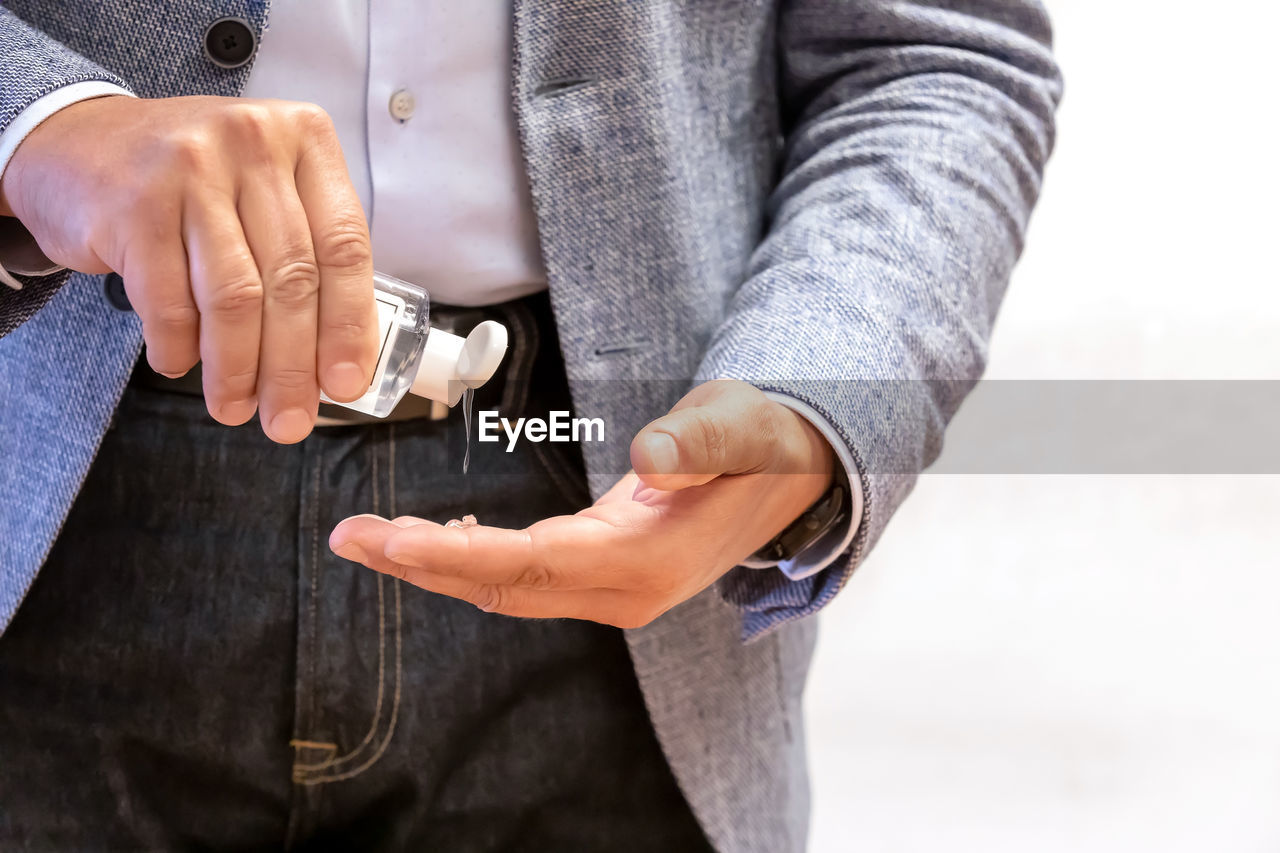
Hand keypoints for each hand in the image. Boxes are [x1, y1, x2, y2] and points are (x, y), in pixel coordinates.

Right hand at [0, 95, 377, 442]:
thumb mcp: (263, 195)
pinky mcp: (133, 203)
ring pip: (234, 296)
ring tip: (234, 407)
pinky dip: (178, 345)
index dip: (349, 325)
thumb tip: (342, 362)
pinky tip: (179, 363)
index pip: (344, 246)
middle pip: (291, 278)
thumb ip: (309, 257)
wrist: (75, 144)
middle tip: (288, 420)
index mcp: (305, 138)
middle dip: (292, 365)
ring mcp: (190, 167)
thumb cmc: (193, 185)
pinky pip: (168, 300)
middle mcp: (252, 141)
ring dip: (236, 368)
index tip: (346, 383)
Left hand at [329, 380, 836, 627]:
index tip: (392, 540)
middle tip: (349, 538)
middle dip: (423, 566)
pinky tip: (431, 541)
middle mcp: (626, 590)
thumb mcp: (741, 428)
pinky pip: (525, 575)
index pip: (536, 564)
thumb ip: (700, 446)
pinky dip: (470, 561)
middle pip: (506, 587)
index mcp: (651, 561)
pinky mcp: (603, 571)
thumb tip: (653, 465)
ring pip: (508, 586)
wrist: (789, 472)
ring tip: (367, 539)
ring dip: (435, 565)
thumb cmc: (762, 439)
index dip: (459, 556)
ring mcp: (613, 587)